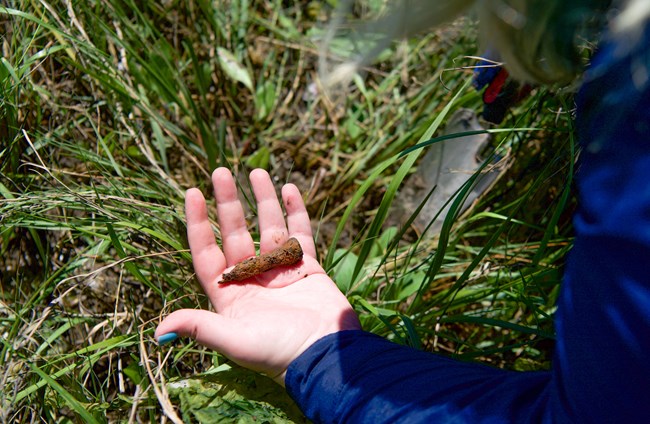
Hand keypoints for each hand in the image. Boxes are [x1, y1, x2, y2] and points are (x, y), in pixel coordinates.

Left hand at [155, 168, 360, 384]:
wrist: (325, 355)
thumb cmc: (277, 352)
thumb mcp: (234, 341)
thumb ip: (200, 327)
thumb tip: (159, 329)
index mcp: (230, 295)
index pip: (207, 253)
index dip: (198, 224)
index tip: (193, 192)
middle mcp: (252, 279)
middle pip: (236, 233)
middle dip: (228, 202)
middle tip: (220, 172)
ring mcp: (280, 271)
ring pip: (268, 227)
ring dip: (262, 199)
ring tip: (256, 171)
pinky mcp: (307, 266)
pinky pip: (299, 232)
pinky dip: (295, 211)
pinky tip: (289, 188)